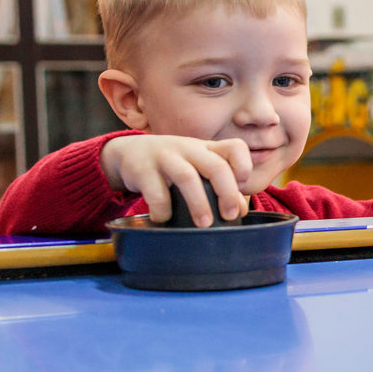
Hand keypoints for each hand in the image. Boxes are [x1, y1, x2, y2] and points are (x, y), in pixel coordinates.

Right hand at [100, 134, 252, 225]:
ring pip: (187, 177)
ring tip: (204, 224)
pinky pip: (156, 192)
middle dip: (227, 193)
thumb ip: (219, 185)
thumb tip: (240, 210)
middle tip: (230, 216)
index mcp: (206, 148)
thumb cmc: (172, 165)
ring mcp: (165, 157)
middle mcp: (188, 149)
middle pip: (216, 166)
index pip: (235, 147)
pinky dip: (163, 210)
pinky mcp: (143, 169)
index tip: (241, 188)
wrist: (128, 152)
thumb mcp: (196, 168)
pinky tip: (164, 219)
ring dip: (199, 203)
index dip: (244, 167)